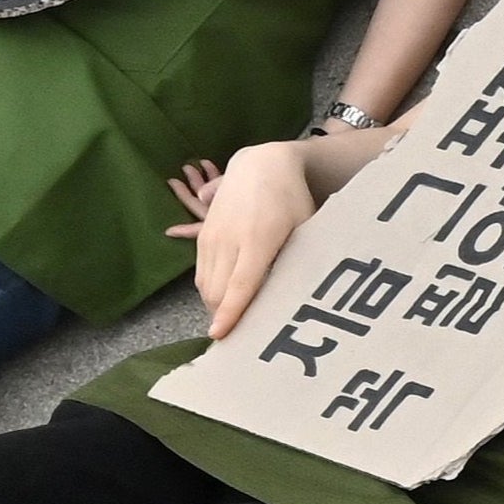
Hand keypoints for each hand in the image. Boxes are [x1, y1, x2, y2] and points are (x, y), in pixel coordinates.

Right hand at [169, 139, 313, 339]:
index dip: (230, 313)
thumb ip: (297, 262)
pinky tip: (224, 299)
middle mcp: (229, 239)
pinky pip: (199, 273)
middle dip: (223, 317)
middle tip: (241, 338)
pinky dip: (209, 291)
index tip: (220, 336)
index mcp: (258, 240)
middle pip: (216, 291)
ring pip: (204, 285)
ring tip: (233, 321)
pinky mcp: (204, 234)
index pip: (240, 285)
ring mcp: (212, 236)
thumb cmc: (292, 200)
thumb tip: (299, 298)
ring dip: (215, 307)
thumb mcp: (304, 229)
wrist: (261, 165)